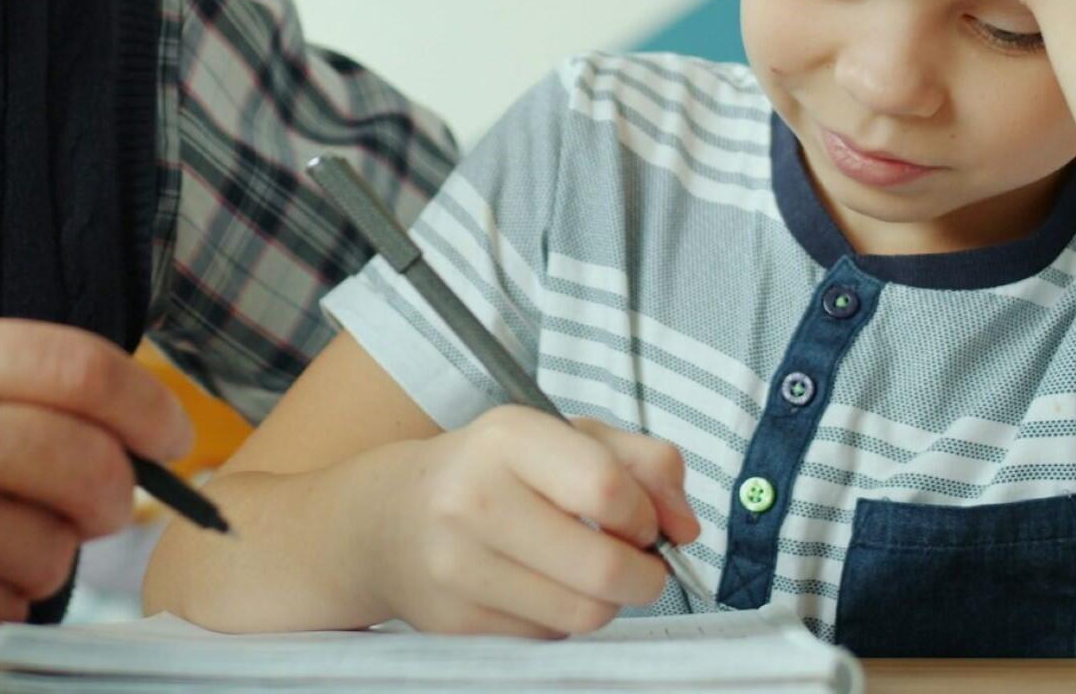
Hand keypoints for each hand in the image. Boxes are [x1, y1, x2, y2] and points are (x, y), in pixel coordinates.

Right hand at [0, 319, 191, 669]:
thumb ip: (1, 382)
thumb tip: (123, 421)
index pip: (82, 369)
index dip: (147, 406)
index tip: (169, 435)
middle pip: (91, 464)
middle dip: (115, 494)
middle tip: (97, 503)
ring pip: (58, 550)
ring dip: (41, 555)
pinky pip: (13, 611)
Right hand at [368, 406, 699, 637]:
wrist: (387, 517)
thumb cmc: (492, 470)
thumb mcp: (563, 438)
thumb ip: (642, 462)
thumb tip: (687, 526)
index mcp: (508, 439)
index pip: (608, 489)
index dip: (647, 515)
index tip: (641, 520)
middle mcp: (474, 499)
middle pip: (605, 569)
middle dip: (644, 574)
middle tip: (635, 560)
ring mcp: (459, 566)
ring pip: (584, 615)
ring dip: (605, 601)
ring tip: (584, 572)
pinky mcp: (454, 621)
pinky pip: (548, 638)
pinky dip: (560, 619)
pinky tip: (537, 588)